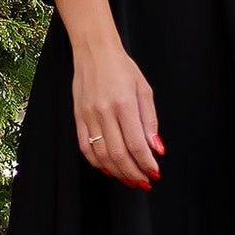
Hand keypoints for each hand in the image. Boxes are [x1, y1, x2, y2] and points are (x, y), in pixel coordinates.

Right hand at [72, 43, 163, 189]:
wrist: (94, 52)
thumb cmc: (122, 68)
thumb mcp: (144, 89)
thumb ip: (150, 121)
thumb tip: (156, 148)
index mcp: (124, 103)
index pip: (136, 143)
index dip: (146, 163)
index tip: (155, 172)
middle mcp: (104, 112)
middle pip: (118, 154)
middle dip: (133, 173)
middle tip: (144, 182)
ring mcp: (88, 116)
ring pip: (101, 156)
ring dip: (117, 172)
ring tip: (130, 179)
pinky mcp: (78, 118)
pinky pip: (86, 148)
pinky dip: (98, 163)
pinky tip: (110, 169)